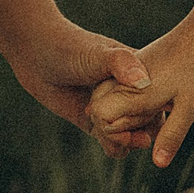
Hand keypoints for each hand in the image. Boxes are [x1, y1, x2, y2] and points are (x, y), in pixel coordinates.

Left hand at [13, 18, 153, 158]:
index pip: (158, 96)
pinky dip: (114, 146)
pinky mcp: (94, 122)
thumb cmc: (69, 46)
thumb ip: (120, 63)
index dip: (158, 111)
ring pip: (130, 134)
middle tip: (136, 137)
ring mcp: (111, 109)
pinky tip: (107, 142)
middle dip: (144, 130)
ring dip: (129, 142)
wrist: (35, 54)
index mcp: (137, 71)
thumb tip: (143, 80)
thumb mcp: (96, 53)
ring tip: (121, 141)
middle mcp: (128, 92)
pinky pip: (111, 141)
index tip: (151, 119)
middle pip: (147, 119)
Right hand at [85, 22, 193, 167]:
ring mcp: (128, 75)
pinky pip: (123, 95)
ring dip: (127, 120)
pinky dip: (133, 108)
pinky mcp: (136, 71)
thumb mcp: (190, 106)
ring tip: (156, 124)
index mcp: (132, 90)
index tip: (145, 138)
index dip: (114, 134)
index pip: (100, 117)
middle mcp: (123, 81)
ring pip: (111, 104)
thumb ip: (172, 135)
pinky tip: (158, 109)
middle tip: (151, 137)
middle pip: (101, 113)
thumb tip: (158, 164)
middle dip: (119, 132)